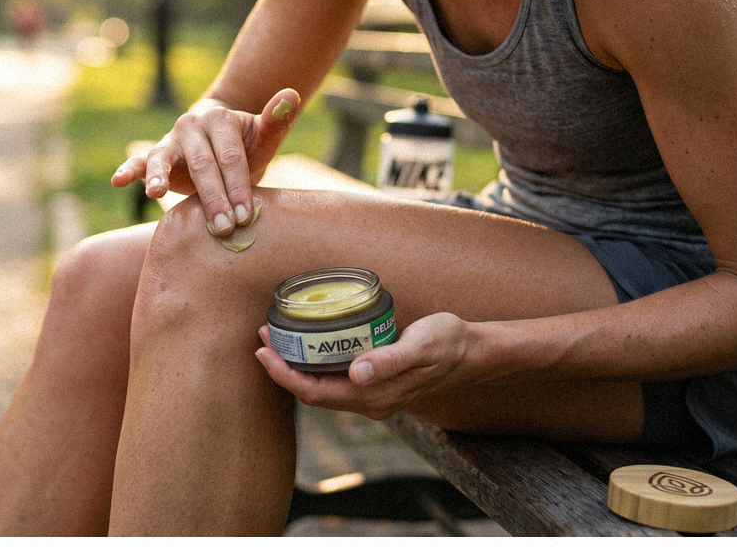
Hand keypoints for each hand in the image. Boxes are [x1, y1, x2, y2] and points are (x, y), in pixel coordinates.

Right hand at [111, 88, 299, 234]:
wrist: (220, 142)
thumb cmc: (247, 146)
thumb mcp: (263, 137)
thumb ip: (277, 120)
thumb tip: (292, 94)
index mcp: (220, 119)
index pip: (231, 157)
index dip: (239, 186)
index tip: (247, 214)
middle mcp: (192, 125)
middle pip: (203, 164)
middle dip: (213, 197)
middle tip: (223, 227)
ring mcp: (171, 139)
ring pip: (165, 159)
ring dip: (161, 178)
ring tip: (157, 193)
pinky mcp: (154, 154)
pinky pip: (139, 162)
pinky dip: (129, 170)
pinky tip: (118, 181)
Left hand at [255, 312, 474, 419]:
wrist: (472, 352)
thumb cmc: (447, 344)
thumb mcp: (421, 345)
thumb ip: (390, 359)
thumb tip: (357, 372)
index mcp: (374, 396)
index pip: (315, 393)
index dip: (284, 375)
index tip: (263, 350)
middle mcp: (369, 402)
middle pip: (312, 392)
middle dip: (283, 367)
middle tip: (264, 335)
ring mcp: (373, 395)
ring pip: (322, 387)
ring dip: (297, 365)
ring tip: (280, 336)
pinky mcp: (377, 383)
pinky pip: (335, 380)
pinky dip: (316, 363)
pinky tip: (312, 343)